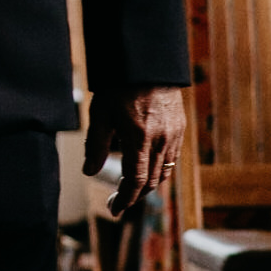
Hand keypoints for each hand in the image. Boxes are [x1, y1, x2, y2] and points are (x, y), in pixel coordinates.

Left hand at [84, 84, 184, 215]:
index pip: (136, 181)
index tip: (115, 209)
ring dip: (148, 184)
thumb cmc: (119, 85)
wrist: (147, 61)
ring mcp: (174, 134)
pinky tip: (147, 167)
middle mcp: (161, 140)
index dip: (125, 199)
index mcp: (140, 138)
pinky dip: (160, 169)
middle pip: (152, 181)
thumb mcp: (100, 114)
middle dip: (135, 195)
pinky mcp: (180, 127)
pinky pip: (172, 157)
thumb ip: (95, 145)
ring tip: (131, 188)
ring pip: (164, 171)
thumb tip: (90, 171)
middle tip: (118, 201)